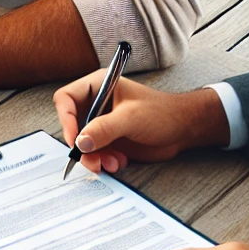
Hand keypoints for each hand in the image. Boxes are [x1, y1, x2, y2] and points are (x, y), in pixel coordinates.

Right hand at [53, 74, 229, 172]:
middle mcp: (97, 104)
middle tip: (93, 159)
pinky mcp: (109, 139)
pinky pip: (95, 153)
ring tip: (112, 163)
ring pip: (82, 144)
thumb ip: (104, 128)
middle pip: (72, 125)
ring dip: (94, 158)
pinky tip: (119, 162)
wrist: (182, 130)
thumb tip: (80, 141)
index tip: (75, 140)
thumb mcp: (131, 119)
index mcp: (98, 86)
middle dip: (81, 146)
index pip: (66, 99)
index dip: (66, 119)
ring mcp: (102, 123)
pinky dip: (103, 161)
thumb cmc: (161, 113)